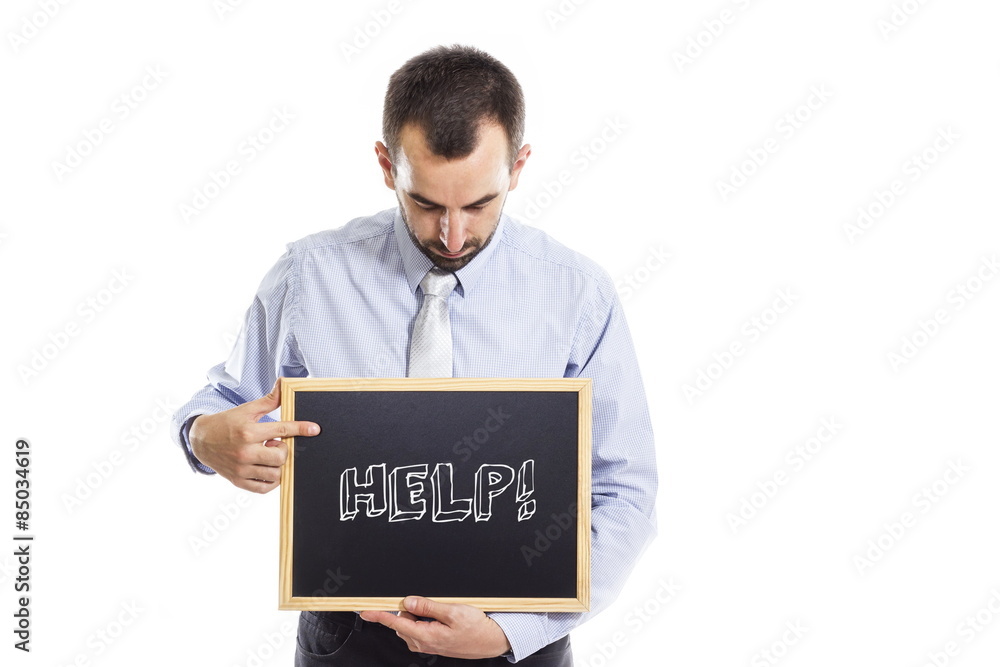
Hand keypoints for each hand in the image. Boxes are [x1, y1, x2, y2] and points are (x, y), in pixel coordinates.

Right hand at [188, 378, 319, 492]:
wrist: (201, 440)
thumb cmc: (227, 423)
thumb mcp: (247, 409)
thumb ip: (269, 400)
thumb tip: (284, 384)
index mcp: (248, 432)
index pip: (282, 430)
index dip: (301, 428)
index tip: (314, 429)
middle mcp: (245, 452)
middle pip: (281, 457)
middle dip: (284, 450)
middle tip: (274, 444)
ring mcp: (241, 469)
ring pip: (275, 474)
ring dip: (278, 465)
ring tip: (268, 455)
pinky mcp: (238, 481)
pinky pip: (264, 488)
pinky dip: (271, 480)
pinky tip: (268, 469)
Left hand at [360, 596, 511, 658]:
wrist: (491, 641)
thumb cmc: (476, 628)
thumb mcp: (453, 612)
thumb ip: (428, 606)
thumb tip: (408, 602)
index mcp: (426, 635)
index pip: (396, 623)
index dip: (379, 616)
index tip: (365, 610)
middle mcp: (423, 643)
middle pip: (402, 622)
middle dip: (408, 609)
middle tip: (427, 602)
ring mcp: (428, 644)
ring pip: (410, 625)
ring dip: (417, 615)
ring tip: (439, 610)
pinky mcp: (433, 643)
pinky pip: (419, 629)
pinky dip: (423, 620)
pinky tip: (440, 616)